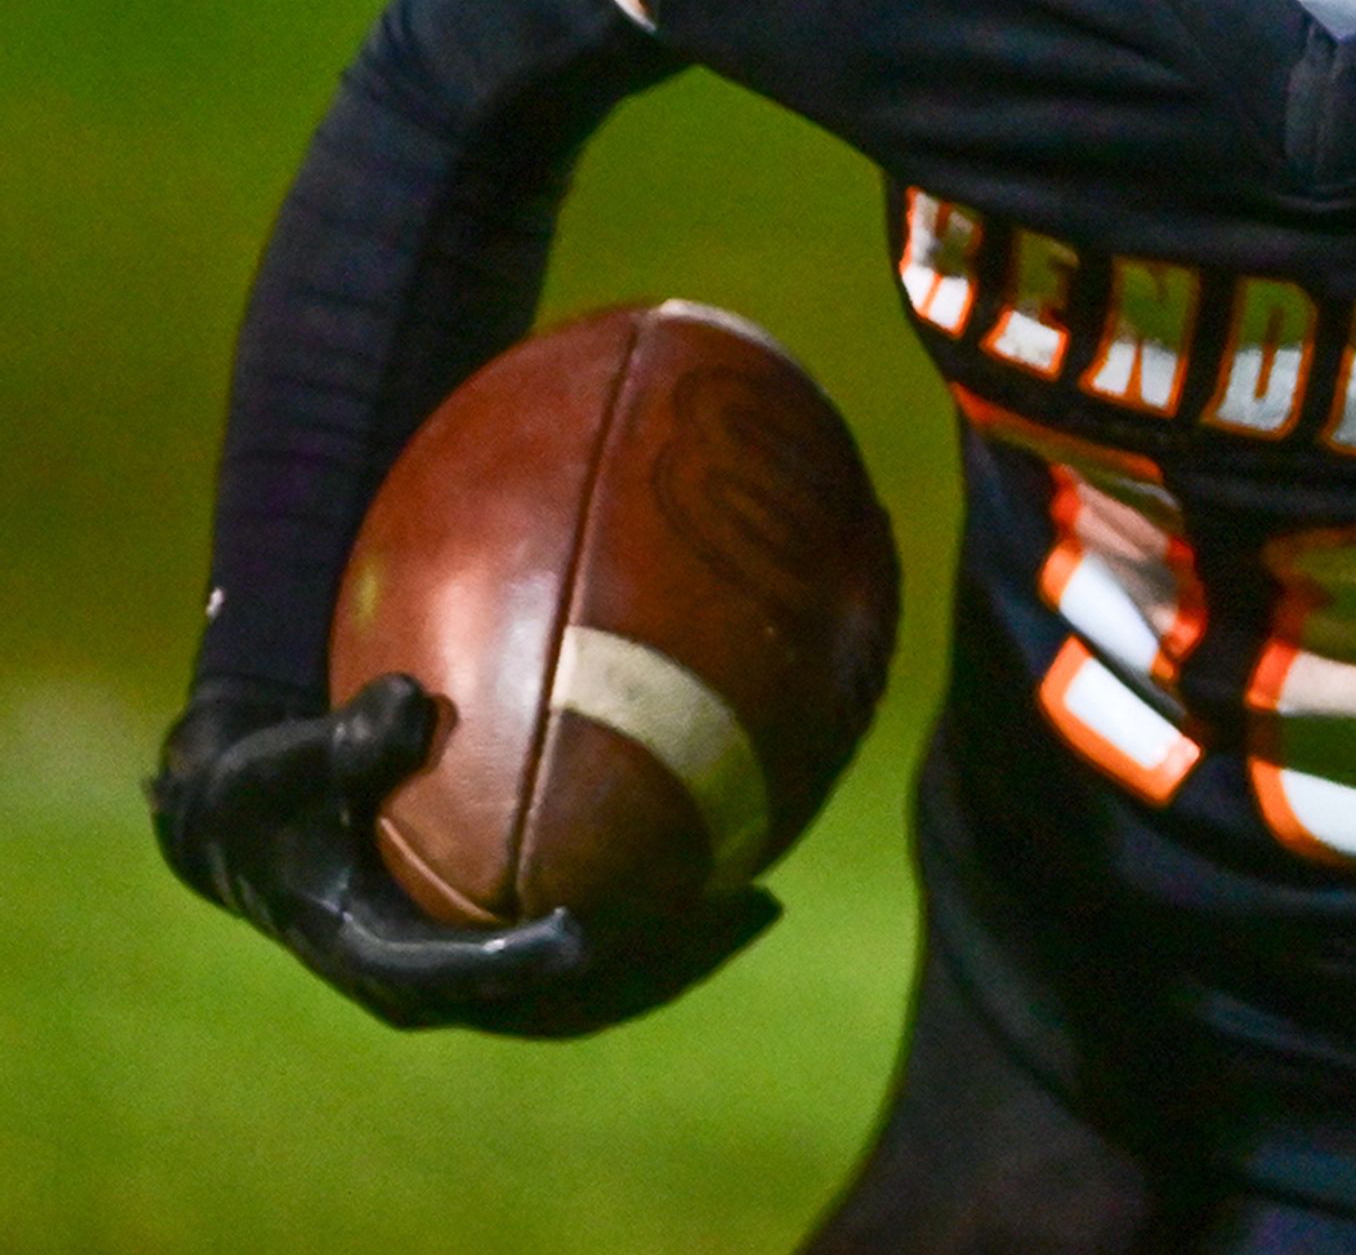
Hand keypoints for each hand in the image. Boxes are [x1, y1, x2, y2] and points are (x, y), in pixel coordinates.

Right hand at [148, 673, 777, 1038]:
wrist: (252, 832)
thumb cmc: (270, 791)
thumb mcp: (281, 767)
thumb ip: (344, 743)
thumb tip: (409, 699)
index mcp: (377, 956)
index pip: (463, 975)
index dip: (522, 962)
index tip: (584, 932)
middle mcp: (435, 985)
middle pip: (561, 1000)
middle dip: (652, 967)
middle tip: (737, 911)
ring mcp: (473, 977)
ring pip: (592, 989)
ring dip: (676, 954)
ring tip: (760, 901)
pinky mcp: (497, 950)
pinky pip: (594, 950)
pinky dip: (655, 917)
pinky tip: (723, 859)